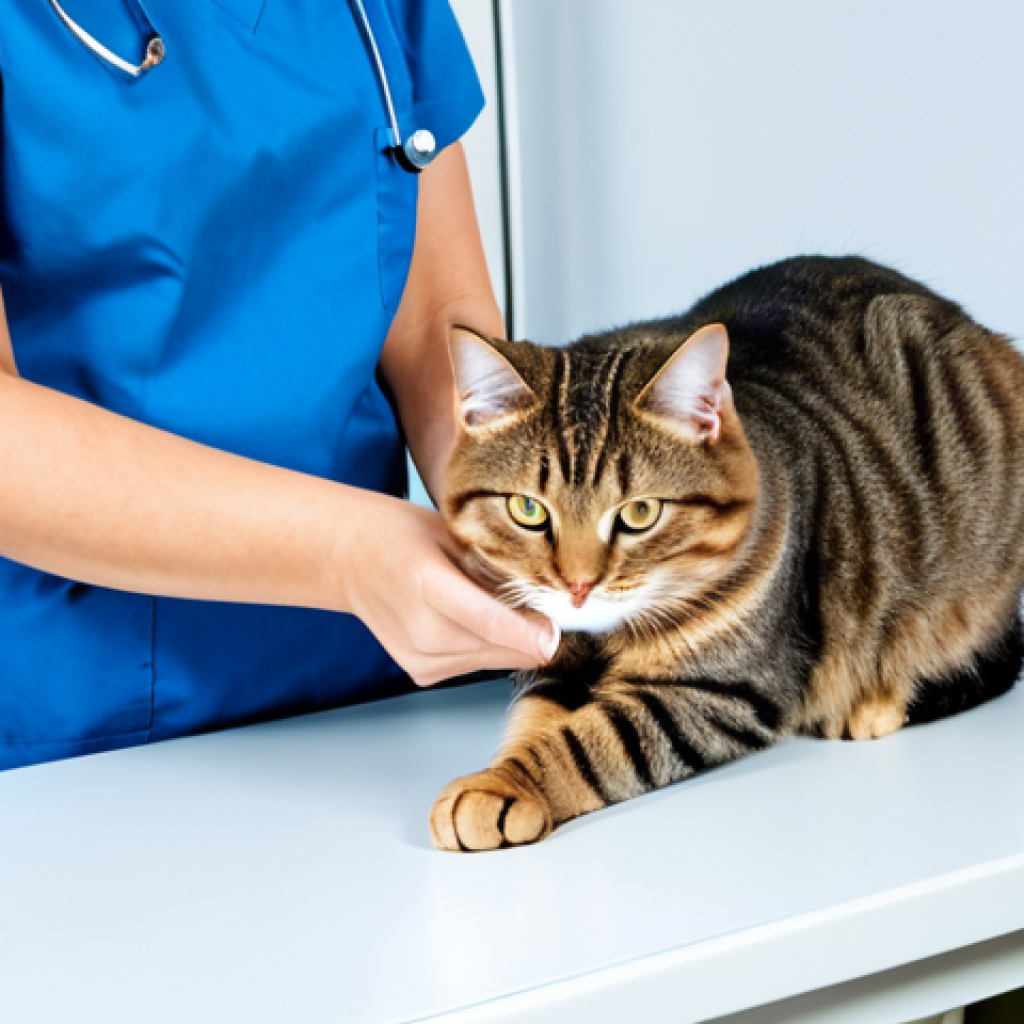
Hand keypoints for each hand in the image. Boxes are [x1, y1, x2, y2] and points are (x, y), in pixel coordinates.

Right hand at [334, 492, 558, 685]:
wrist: (352, 559)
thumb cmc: (401, 536)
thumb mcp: (452, 533)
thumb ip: (495, 564)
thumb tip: (547, 589)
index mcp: (428, 584)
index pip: (489, 623)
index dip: (529, 634)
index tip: (553, 635)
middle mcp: (422, 631)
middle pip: (502, 649)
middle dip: (527, 629)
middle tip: (525, 597)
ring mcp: (420, 657)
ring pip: (495, 660)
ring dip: (506, 638)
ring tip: (483, 602)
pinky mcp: (421, 672)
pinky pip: (476, 664)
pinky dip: (484, 645)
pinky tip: (464, 620)